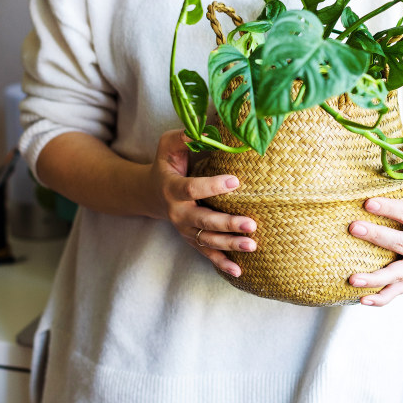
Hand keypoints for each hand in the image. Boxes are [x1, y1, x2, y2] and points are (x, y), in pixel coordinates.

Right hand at [149, 130, 256, 276]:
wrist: (150, 194)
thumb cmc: (166, 165)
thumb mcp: (167, 146)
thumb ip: (183, 137)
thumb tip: (202, 131)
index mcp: (173, 188)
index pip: (192, 189)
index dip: (212, 186)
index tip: (235, 180)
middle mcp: (178, 213)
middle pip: (204, 221)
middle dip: (228, 224)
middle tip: (251, 224)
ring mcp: (185, 229)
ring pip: (208, 240)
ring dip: (230, 245)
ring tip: (252, 244)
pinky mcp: (193, 239)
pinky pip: (207, 254)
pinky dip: (222, 264)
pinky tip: (239, 271)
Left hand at [348, 163, 402, 305]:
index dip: (390, 208)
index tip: (367, 203)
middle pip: (400, 243)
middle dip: (376, 236)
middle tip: (353, 227)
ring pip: (396, 275)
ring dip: (373, 278)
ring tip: (351, 278)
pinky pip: (395, 294)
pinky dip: (380, 299)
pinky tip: (361, 300)